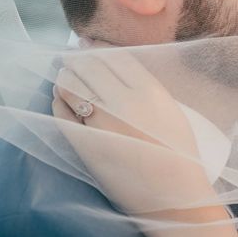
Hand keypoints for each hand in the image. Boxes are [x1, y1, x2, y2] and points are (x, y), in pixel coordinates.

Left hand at [52, 42, 237, 236]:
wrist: (172, 192)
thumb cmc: (180, 153)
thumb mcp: (172, 109)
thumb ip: (147, 89)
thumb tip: (119, 72)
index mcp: (149, 89)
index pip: (114, 55)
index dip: (98, 47)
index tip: (90, 44)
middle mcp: (122, 100)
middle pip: (88, 66)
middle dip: (77, 58)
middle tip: (73, 57)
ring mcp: (100, 121)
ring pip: (70, 85)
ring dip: (65, 77)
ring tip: (66, 76)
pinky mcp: (84, 142)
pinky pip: (61, 113)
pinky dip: (58, 102)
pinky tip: (60, 99)